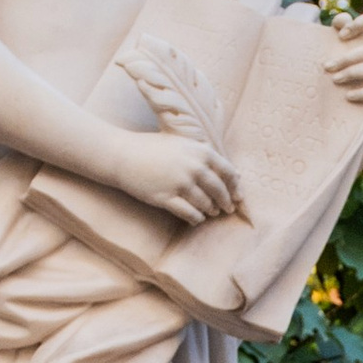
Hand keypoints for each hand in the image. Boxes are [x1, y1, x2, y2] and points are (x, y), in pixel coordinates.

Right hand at [113, 124, 243, 224]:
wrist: (123, 155)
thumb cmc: (153, 148)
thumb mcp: (182, 143)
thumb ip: (205, 155)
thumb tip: (232, 171)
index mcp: (201, 151)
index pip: (228, 172)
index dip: (235, 186)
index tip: (238, 196)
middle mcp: (194, 167)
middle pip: (220, 190)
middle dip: (226, 202)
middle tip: (227, 209)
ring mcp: (180, 183)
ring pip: (206, 204)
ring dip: (210, 210)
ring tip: (211, 212)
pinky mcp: (166, 198)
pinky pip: (190, 214)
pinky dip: (196, 218)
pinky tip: (196, 218)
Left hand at [322, 10, 362, 110]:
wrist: (349, 85)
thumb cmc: (345, 54)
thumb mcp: (341, 38)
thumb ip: (340, 24)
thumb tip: (342, 20)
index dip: (362, 23)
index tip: (341, 36)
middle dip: (349, 58)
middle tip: (327, 66)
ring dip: (354, 73)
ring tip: (334, 79)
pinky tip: (347, 95)